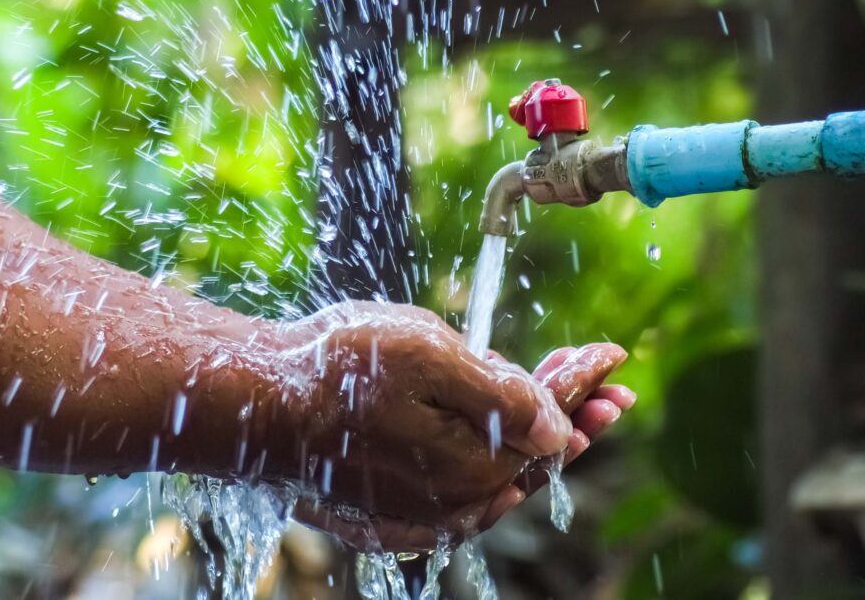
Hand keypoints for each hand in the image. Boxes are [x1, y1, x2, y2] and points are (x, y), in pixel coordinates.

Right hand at [272, 301, 627, 551]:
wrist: (254, 407)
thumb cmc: (335, 370)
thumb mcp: (425, 355)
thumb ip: (501, 395)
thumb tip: (560, 431)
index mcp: (473, 462)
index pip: (549, 421)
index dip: (583, 383)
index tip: (613, 356)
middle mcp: (453, 502)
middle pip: (531, 455)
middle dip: (574, 415)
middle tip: (611, 389)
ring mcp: (420, 513)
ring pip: (498, 476)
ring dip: (537, 440)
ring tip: (575, 416)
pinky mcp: (391, 513)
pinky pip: (459, 495)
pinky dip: (491, 468)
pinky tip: (504, 458)